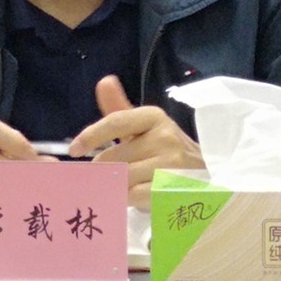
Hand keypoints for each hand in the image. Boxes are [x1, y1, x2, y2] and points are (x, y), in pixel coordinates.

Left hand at [68, 74, 203, 208]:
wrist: (206, 178)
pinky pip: (135, 196)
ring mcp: (172, 165)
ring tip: (121, 188)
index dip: (91, 135)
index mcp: (154, 117)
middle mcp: (165, 137)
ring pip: (122, 178)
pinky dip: (128, 199)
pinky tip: (133, 198)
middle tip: (103, 178)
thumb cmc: (166, 152)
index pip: (115, 122)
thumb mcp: (145, 128)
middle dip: (102, 171)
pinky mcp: (174, 190)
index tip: (74, 150)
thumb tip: (104, 81)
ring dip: (114, 186)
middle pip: (113, 157)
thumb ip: (120, 110)